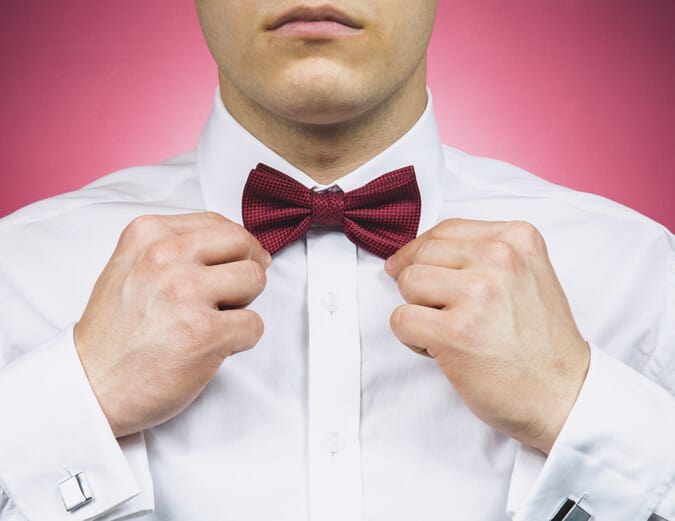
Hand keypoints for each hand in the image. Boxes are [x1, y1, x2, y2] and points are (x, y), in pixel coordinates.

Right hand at [74, 212, 270, 437]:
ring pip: (255, 279)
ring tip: (212, 320)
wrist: (90, 385)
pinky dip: (241, 339)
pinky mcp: (205, 332)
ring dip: (243, 304)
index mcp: (149, 235)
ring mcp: (187, 293)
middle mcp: (167, 257)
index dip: (235, 248)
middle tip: (226, 296)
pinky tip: (211, 347)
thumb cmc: (116, 330)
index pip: (218, 223)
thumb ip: (177, 246)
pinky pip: (254, 324)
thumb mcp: (132, 265)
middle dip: (244, 269)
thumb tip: (242, 245)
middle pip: (243, 244)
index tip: (229, 267)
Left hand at [385, 218, 589, 453]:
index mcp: (517, 238)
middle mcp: (499, 258)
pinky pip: (401, 320)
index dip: (422, 252)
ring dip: (417, 310)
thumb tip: (416, 250)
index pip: (445, 229)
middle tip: (445, 313)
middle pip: (421, 255)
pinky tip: (442, 349)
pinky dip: (412, 338)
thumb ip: (483, 253)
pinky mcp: (455, 332)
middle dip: (421, 285)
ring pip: (407, 283)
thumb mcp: (528, 274)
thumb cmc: (540, 340)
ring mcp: (478, 294)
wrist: (565, 394)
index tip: (416, 270)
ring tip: (448, 330)